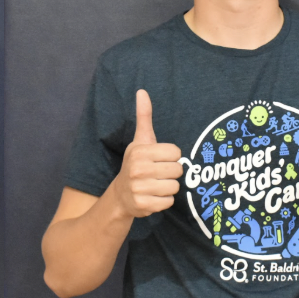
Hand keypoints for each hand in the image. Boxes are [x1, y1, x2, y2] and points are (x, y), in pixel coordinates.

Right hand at [113, 89, 182, 217]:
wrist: (120, 194)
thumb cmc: (136, 163)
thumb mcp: (140, 140)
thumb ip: (144, 116)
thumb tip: (142, 91)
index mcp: (140, 151)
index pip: (176, 153)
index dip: (171, 157)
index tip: (159, 159)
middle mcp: (139, 169)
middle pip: (177, 170)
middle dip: (171, 173)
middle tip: (158, 173)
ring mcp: (140, 189)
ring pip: (175, 187)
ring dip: (168, 188)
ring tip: (155, 185)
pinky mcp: (143, 205)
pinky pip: (168, 203)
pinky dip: (163, 201)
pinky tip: (153, 197)